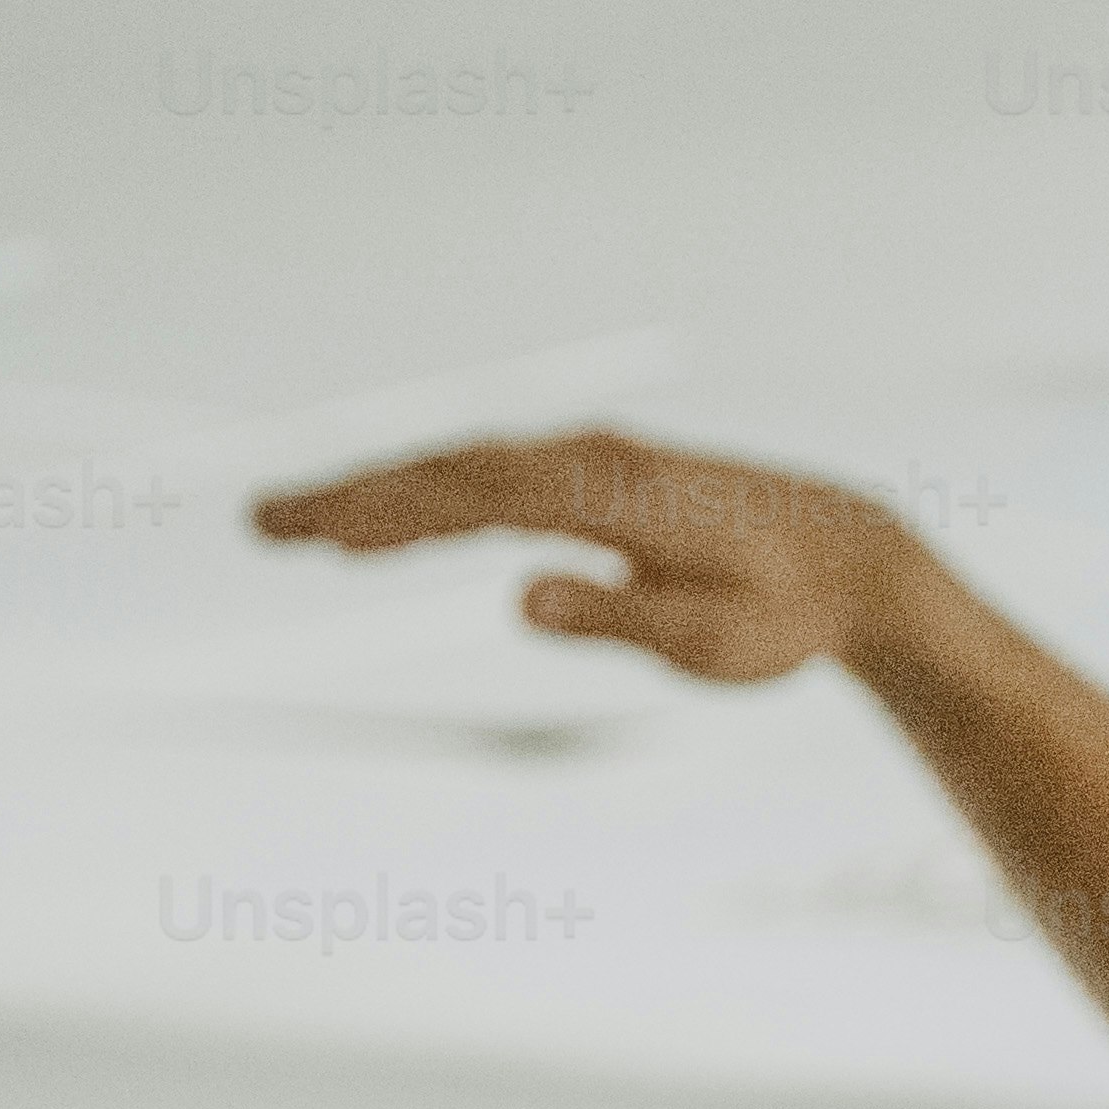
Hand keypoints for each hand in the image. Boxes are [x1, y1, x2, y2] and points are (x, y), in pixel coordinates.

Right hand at [251, 431, 929, 686]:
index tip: (319, 535)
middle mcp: (590, 464)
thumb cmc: (787, 610)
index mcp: (612, 500)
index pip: (479, 498)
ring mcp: (587, 464)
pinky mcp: (591, 481)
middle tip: (260, 525)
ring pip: (459, 471)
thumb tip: (519, 600)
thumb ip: (620, 623)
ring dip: (373, 496)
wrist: (848, 557)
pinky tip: (378, 533)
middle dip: (350, 497)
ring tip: (288, 529)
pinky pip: (490, 484)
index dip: (392, 512)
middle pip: (447, 471)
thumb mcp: (716, 644)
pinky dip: (425, 501)